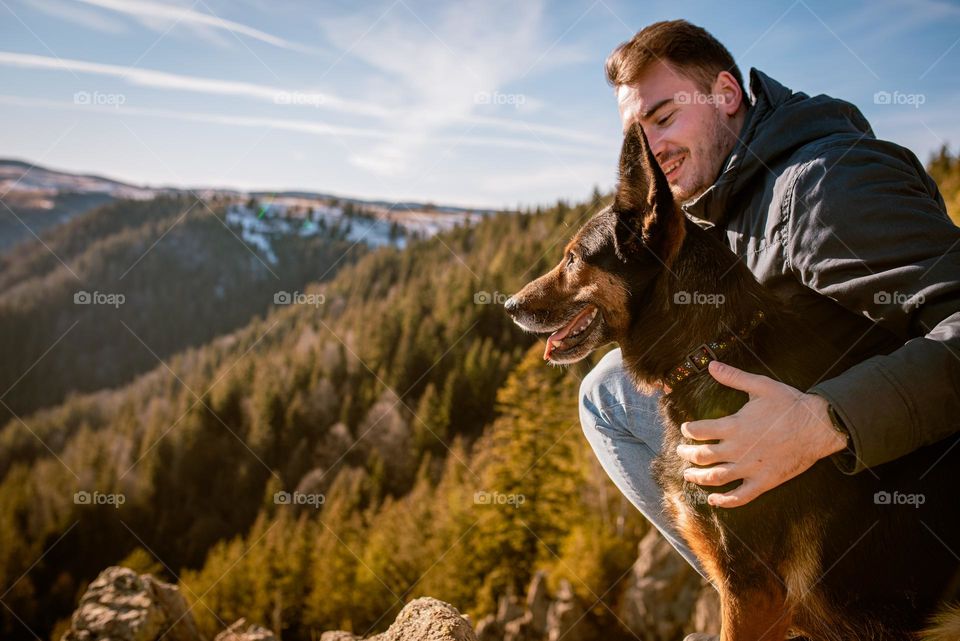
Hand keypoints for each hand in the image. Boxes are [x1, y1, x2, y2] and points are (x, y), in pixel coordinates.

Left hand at [676, 360, 847, 507]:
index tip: (685, 429)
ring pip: (715, 477)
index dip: (688, 430)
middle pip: (702, 456)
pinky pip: (740, 496)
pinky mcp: (764, 482)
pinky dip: (724, 501)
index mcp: (733, 426)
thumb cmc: (790, 405)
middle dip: (687, 454)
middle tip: (681, 451)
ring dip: (698, 477)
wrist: (818, 427)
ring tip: (688, 475)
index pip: (699, 431)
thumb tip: (711, 365)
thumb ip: (733, 377)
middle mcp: (737, 450)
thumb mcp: (760, 386)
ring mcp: (750, 468)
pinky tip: (713, 500)